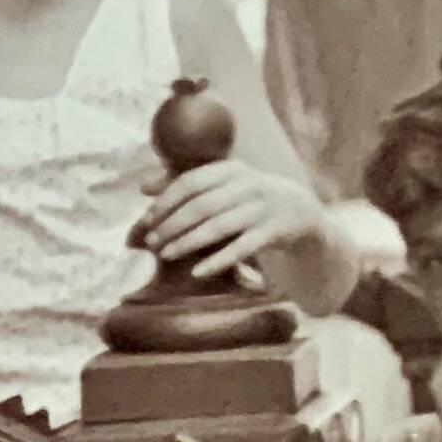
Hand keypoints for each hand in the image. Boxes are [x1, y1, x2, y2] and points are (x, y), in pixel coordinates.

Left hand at [134, 159, 324, 286]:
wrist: (299, 211)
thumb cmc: (247, 199)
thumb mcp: (222, 185)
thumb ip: (185, 184)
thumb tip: (142, 187)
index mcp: (232, 169)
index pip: (190, 182)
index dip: (165, 201)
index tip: (146, 220)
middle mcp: (249, 185)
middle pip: (201, 205)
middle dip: (172, 224)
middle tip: (150, 242)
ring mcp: (263, 208)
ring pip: (218, 227)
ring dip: (188, 242)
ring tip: (166, 254)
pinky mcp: (274, 231)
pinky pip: (242, 249)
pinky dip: (217, 261)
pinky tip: (196, 273)